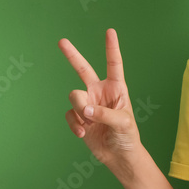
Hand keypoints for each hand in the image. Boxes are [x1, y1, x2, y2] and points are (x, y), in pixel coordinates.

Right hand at [58, 28, 141, 180]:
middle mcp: (100, 92)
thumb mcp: (123, 122)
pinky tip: (83, 133)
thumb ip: (103, 113)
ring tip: (90, 122)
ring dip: (80, 110)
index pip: (114, 64)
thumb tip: (84, 108)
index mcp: (116, 88)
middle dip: (72, 55)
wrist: (119, 156)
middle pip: (83, 69)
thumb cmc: (127, 136)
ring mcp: (88, 104)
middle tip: (61, 41)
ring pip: (74, 97)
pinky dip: (74, 124)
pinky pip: (69, 115)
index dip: (112, 48)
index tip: (110, 31)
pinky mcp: (78, 117)